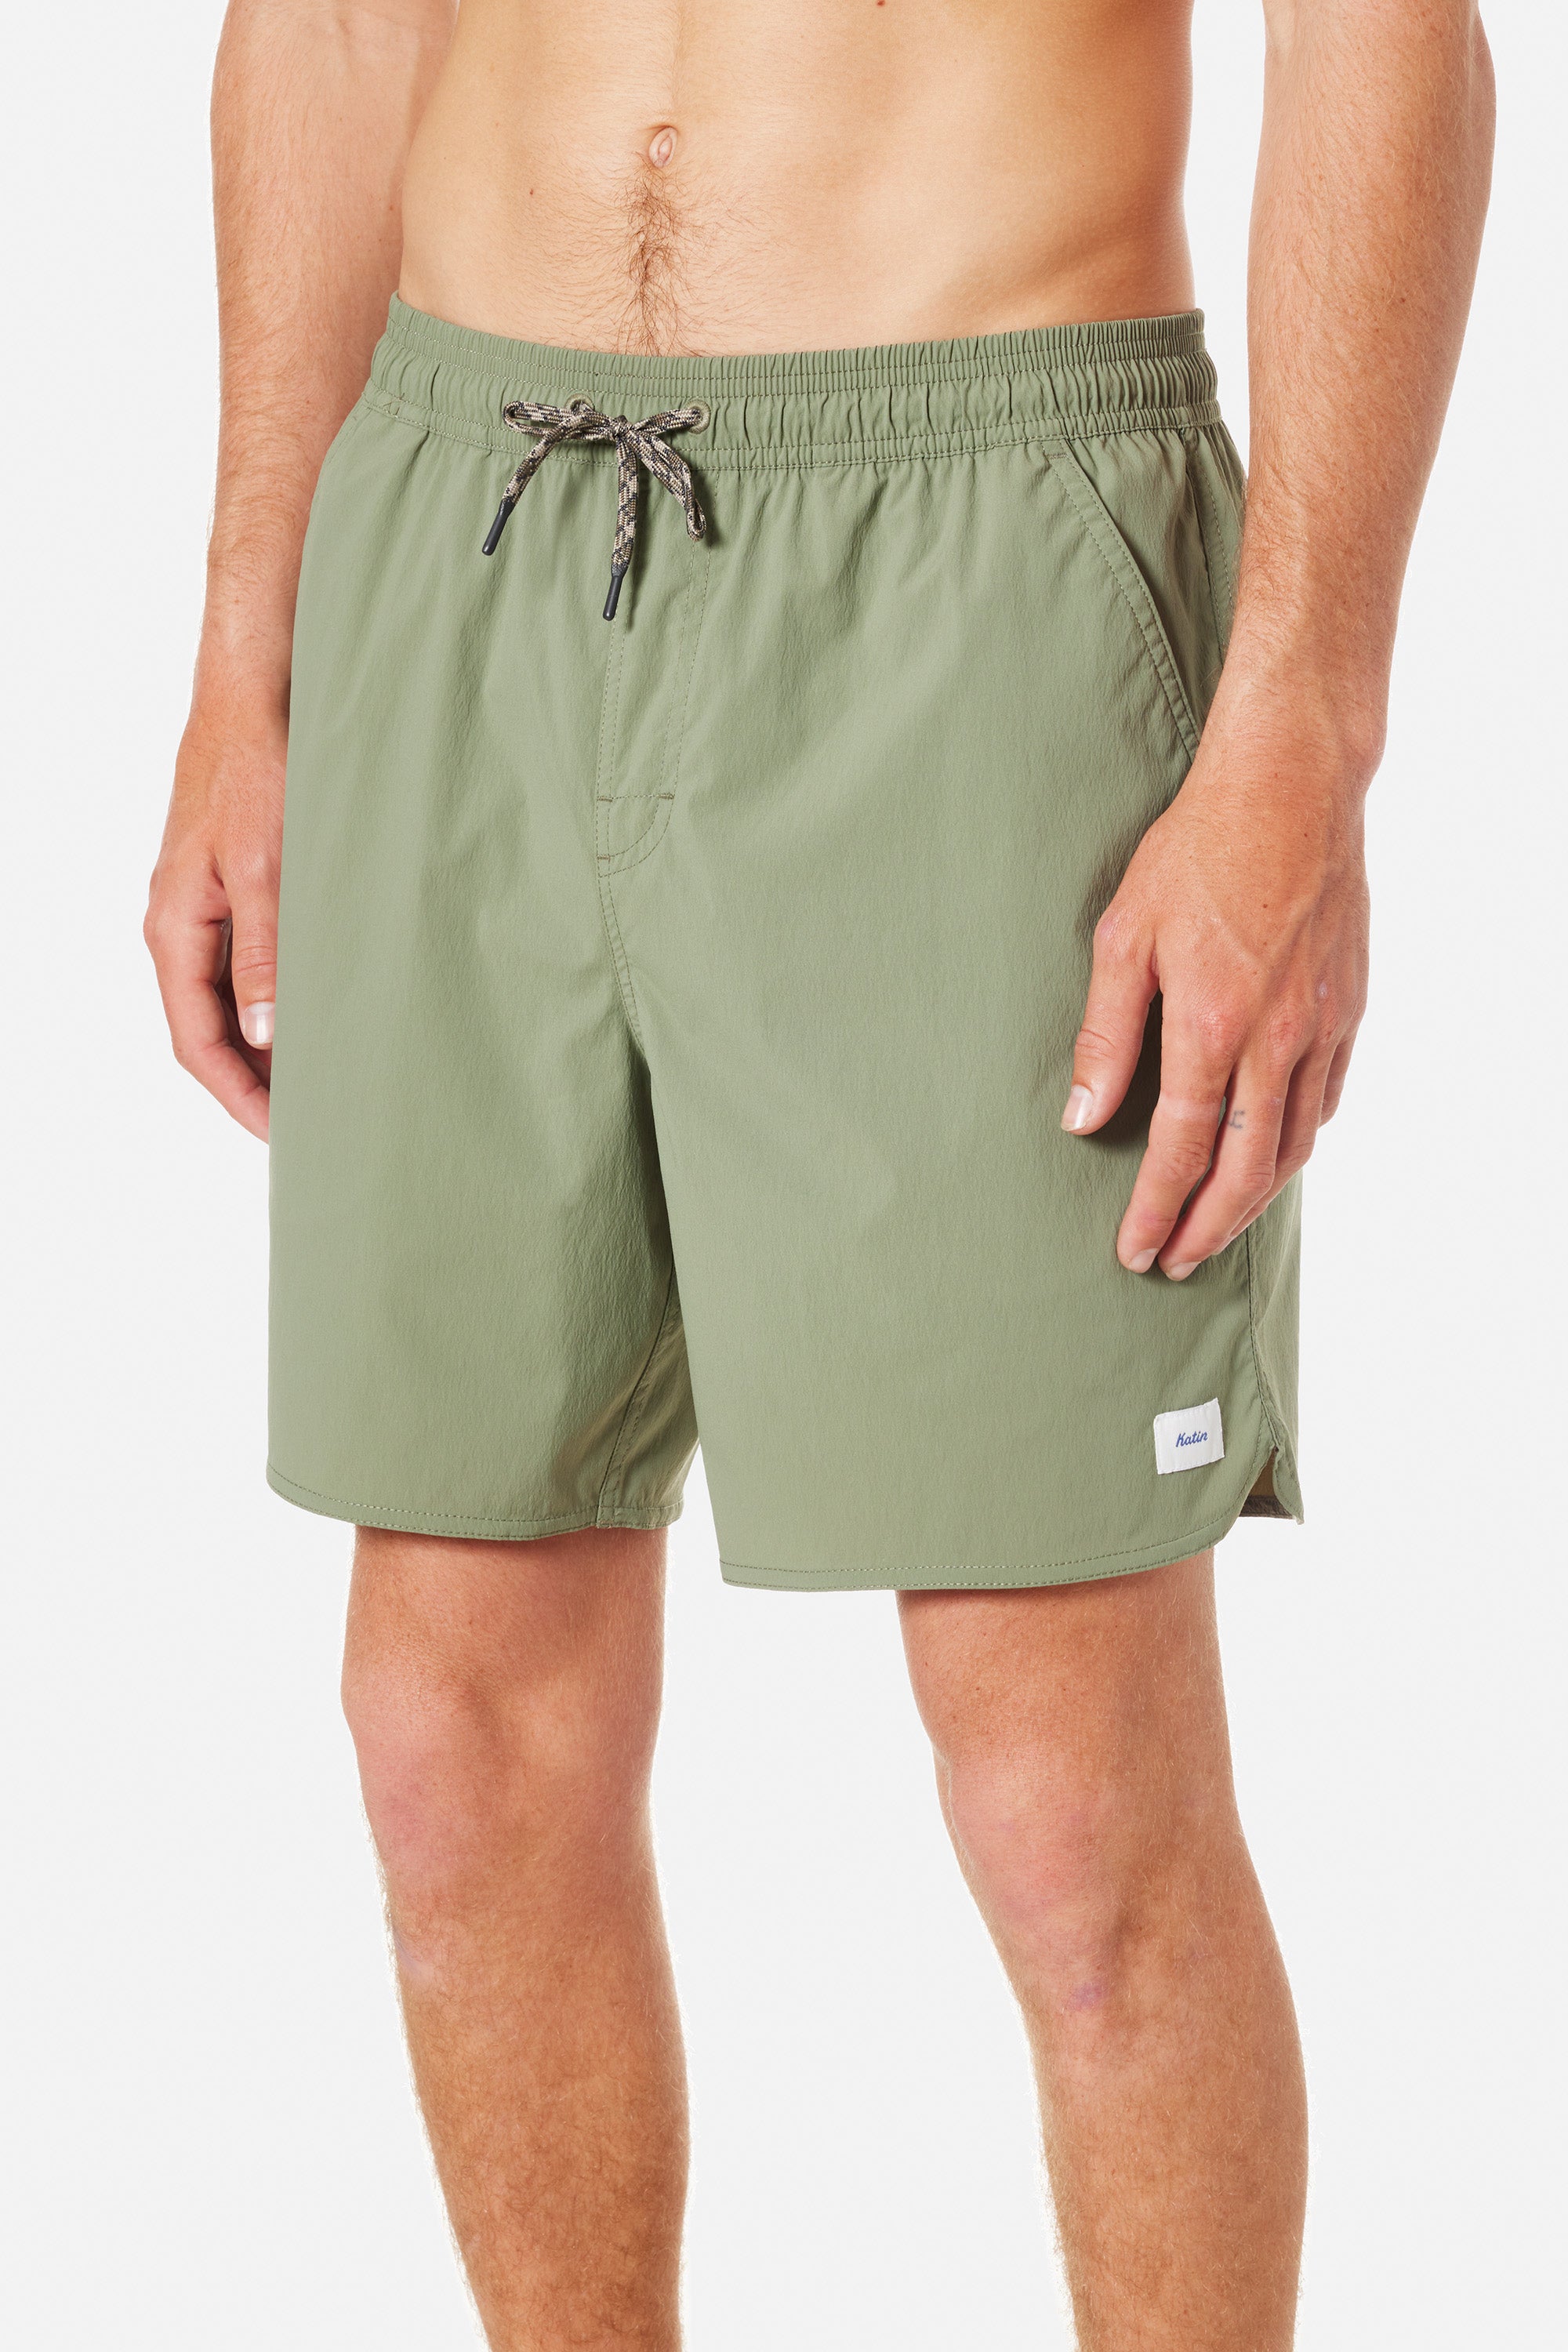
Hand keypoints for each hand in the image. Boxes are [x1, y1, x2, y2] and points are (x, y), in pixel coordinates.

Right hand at [145, 686, 285, 1141]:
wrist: (256, 698)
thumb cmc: (256, 770)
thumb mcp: (267, 869)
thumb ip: (264, 955)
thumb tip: (266, 1035)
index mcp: (174, 928)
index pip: (196, 1041)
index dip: (239, 1095)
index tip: (282, 1135)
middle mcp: (181, 927)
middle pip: (209, 1031)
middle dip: (255, 1082)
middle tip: (312, 1123)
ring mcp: (205, 910)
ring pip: (229, 1001)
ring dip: (269, 1044)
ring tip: (322, 1082)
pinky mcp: (233, 892)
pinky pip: (247, 966)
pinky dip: (279, 1001)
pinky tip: (318, 1015)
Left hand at [1061, 682, 1371, 1277]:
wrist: (1292, 786)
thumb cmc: (1196, 850)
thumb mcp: (1123, 936)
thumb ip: (1105, 1036)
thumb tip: (1084, 1118)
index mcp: (1213, 1026)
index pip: (1182, 1151)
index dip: (1155, 1210)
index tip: (1133, 1250)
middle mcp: (1278, 1040)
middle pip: (1245, 1172)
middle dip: (1205, 1228)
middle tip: (1172, 1261)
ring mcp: (1323, 1027)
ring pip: (1293, 1147)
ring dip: (1253, 1201)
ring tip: (1214, 1228)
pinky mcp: (1350, 1008)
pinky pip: (1326, 1102)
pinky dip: (1296, 1146)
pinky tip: (1271, 1158)